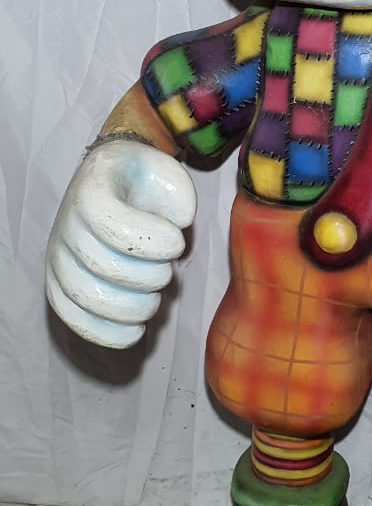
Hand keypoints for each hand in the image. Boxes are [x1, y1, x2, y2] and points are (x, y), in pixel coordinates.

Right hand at [46, 139, 196, 347]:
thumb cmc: (142, 183)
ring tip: (154, 301)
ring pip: (85, 297)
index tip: (178, 242)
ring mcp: (59, 257)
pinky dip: (105, 333)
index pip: (114, 224)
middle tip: (167, 271)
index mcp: (90, 190)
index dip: (153, 241)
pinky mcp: (59, 284)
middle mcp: (66, 224)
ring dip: (132, 307)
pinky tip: (135, 332)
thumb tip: (179, 222)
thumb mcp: (166, 173)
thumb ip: (179, 192)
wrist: (112, 186)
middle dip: (149, 276)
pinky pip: (71, 317)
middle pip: (102, 266)